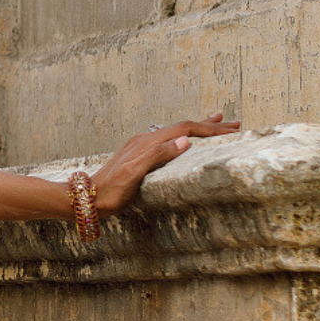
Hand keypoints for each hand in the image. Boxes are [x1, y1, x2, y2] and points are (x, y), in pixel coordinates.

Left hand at [90, 112, 239, 217]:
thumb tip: (185, 141)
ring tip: (217, 121)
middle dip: (209, 125)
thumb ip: (157, 155)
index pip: (184, 129)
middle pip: (183, 127)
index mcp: (148, 142)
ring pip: (176, 132)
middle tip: (234, 124)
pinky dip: (183, 136)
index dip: (209, 130)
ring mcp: (141, 147)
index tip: (230, 131)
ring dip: (198, 127)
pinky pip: (167, 140)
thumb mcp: (134, 174)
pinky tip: (185, 140)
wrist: (86, 199)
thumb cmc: (110, 192)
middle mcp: (145, 140)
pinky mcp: (138, 155)